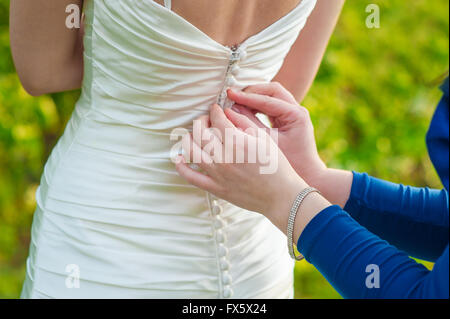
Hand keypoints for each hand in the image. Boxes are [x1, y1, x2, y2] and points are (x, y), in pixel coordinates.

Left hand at [175, 104, 329, 240]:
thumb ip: (244, 123)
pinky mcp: (215, 187)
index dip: (215, 110)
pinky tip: (180, 158)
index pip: (217, 118)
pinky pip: (191, 177)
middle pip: (200, 132)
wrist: (280, 195)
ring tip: (193, 135)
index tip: (216, 109)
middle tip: (206, 120)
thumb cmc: (276, 166)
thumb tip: (227, 112)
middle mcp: (224, 156)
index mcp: (237, 142)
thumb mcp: (264, 139)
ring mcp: (217, 173)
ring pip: (191, 150)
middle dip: (201, 121)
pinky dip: (182, 166)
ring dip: (188, 138)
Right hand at [227, 82, 352, 206]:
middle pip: (272, 90)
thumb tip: (231, 110)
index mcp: (296, 115)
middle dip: (251, 92)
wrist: (309, 177)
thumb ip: (250, 125)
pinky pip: (270, 105)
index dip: (247, 97)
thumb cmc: (290, 165)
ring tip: (236, 102)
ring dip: (254, 97)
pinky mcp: (288, 119)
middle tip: (232, 96)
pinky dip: (257, 105)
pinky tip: (243, 111)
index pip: (268, 99)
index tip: (230, 95)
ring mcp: (294, 113)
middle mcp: (297, 110)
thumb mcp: (267, 144)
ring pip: (271, 95)